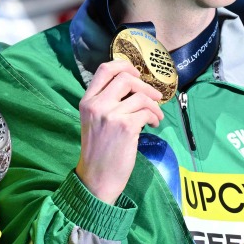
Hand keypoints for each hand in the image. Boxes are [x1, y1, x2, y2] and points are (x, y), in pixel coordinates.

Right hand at [75, 59, 164, 204]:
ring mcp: (110, 115)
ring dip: (154, 106)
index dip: (124, 65)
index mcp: (87, 101)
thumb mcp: (95, 121)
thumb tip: (135, 86)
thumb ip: (107, 102)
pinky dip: (154, 117)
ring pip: (141, 96)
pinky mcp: (125, 126)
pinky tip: (154, 125)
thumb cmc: (99, 151)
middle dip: (145, 86)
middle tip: (155, 97)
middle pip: (126, 78)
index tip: (137, 74)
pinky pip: (147, 112)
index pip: (105, 70)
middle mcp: (96, 105)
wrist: (97, 178)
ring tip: (156, 117)